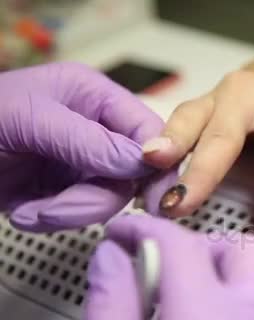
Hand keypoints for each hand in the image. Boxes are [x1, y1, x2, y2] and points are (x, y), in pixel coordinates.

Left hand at [0, 63, 176, 231]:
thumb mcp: (32, 119)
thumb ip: (89, 139)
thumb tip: (141, 161)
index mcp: (93, 97)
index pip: (148, 129)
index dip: (158, 160)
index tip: (153, 190)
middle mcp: (93, 129)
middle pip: (131, 172)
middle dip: (96, 197)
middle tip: (63, 208)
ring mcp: (78, 162)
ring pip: (107, 198)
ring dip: (70, 212)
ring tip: (34, 212)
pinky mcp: (62, 191)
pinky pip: (80, 213)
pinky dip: (53, 219)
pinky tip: (26, 211)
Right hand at [81, 214, 253, 319]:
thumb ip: (110, 310)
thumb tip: (110, 259)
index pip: (181, 244)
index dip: (143, 228)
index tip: (122, 233)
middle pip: (244, 249)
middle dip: (199, 244)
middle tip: (162, 264)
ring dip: (219, 272)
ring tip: (178, 296)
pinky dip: (232, 301)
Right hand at [142, 49, 253, 250]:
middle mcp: (250, 88)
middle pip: (225, 134)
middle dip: (203, 173)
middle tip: (182, 206)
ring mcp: (218, 92)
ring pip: (190, 119)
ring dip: (169, 147)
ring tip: (151, 168)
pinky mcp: (197, 103)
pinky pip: (176, 122)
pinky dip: (160, 144)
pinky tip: (144, 164)